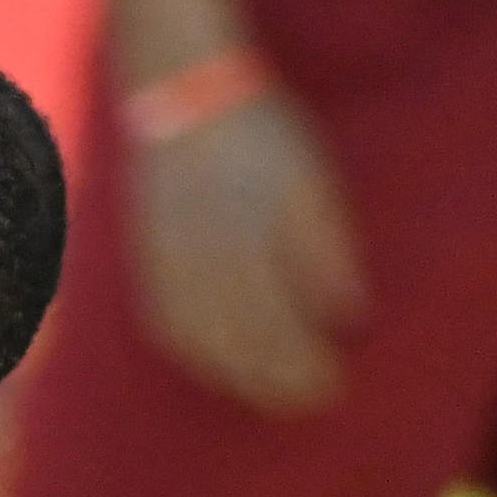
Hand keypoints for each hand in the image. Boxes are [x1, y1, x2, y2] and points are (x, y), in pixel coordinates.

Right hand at [127, 86, 364, 413]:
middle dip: (275, 381)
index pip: (278, 329)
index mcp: (247, 246)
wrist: (182, 95)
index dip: (305, 365)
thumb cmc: (259, 138)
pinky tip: (213, 362)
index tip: (334, 385)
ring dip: (235, 376)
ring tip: (265, 391)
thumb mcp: (309, 184)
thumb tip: (349, 317)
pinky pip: (165, 324)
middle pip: (239, 345)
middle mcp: (201, 266)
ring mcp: (166, 266)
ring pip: (199, 342)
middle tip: (309, 400)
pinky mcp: (147, 261)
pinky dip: (192, 354)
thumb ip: (327, 252)